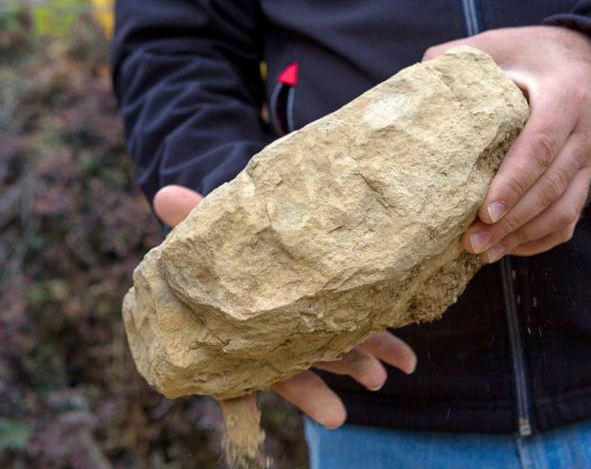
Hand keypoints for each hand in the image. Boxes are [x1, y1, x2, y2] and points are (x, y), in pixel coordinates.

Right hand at [153, 185, 416, 428]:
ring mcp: (311, 323)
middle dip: (311, 391)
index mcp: (238, 324)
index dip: (237, 398)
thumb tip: (161, 194)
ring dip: (355, 367)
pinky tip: (407, 360)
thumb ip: (189, 215)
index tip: (244, 417)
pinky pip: (365, 329)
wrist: (266, 228)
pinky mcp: (343, 307)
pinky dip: (385, 344)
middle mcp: (275, 333)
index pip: (235, 369)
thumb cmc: (233, 234)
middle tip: (334, 416)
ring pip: (331, 352)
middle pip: (290, 369)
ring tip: (378, 380)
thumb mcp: (209, 223)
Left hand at [424, 26, 590, 260]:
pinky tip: (508, 248)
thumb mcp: (502, 44)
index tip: (484, 212)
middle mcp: (585, 133)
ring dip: (523, 236)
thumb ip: (462, 58)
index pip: (541, 146)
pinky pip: (570, 218)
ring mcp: (590, 159)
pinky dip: (540, 239)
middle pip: (551, 187)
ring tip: (484, 252)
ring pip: (564, 210)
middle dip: (511, 221)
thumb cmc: (536, 54)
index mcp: (565, 97)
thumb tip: (419, 79)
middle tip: (472, 242)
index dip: (514, 183)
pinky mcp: (587, 177)